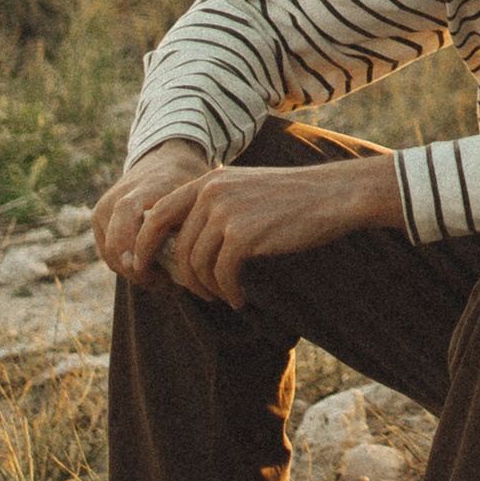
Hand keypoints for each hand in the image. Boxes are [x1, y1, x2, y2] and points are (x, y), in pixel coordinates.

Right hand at [92, 142, 216, 287]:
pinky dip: (126, 266)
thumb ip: (189, 219)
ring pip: (111, 254)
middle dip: (139, 272)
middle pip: (116, 246)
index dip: (139, 251)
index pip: (129, 220)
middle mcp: (117, 197)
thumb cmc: (186, 178)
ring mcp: (104, 207)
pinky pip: (108, 252)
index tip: (163, 276)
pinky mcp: (98, 218)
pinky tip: (152, 273)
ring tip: (163, 282)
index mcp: (143, 188)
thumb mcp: (194, 193)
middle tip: (167, 285)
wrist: (164, 157)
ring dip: (134, 273)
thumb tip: (190, 259)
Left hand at [163, 151, 406, 310]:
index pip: (158, 214)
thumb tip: (184, 240)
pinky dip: (228, 292)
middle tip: (193, 293)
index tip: (147, 268)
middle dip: (180, 276)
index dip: (145, 244)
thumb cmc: (295, 198)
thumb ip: (215, 205)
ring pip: (197, 265)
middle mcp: (211, 194)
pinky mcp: (243, 237)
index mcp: (209, 181)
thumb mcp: (247, 189)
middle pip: (177, 246)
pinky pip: (221, 275)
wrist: (334, 195)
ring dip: (207, 288)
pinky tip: (239, 299)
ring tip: (222, 296)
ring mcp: (226, 214)